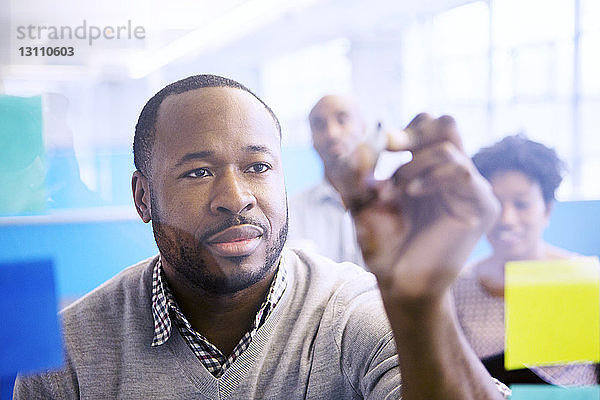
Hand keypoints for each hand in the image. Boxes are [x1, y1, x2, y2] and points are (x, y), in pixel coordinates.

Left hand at [327, 113, 498, 308]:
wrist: (398, 281)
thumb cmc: (382, 241)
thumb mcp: (362, 197)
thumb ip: (359, 168)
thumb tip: (370, 135)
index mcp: (429, 169)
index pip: (427, 126)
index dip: (401, 131)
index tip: (378, 148)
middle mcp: (452, 175)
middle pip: (446, 124)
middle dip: (412, 134)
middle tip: (389, 149)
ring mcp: (470, 189)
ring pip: (448, 145)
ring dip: (412, 164)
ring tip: (394, 191)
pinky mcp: (482, 205)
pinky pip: (461, 170)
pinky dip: (431, 175)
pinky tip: (412, 192)